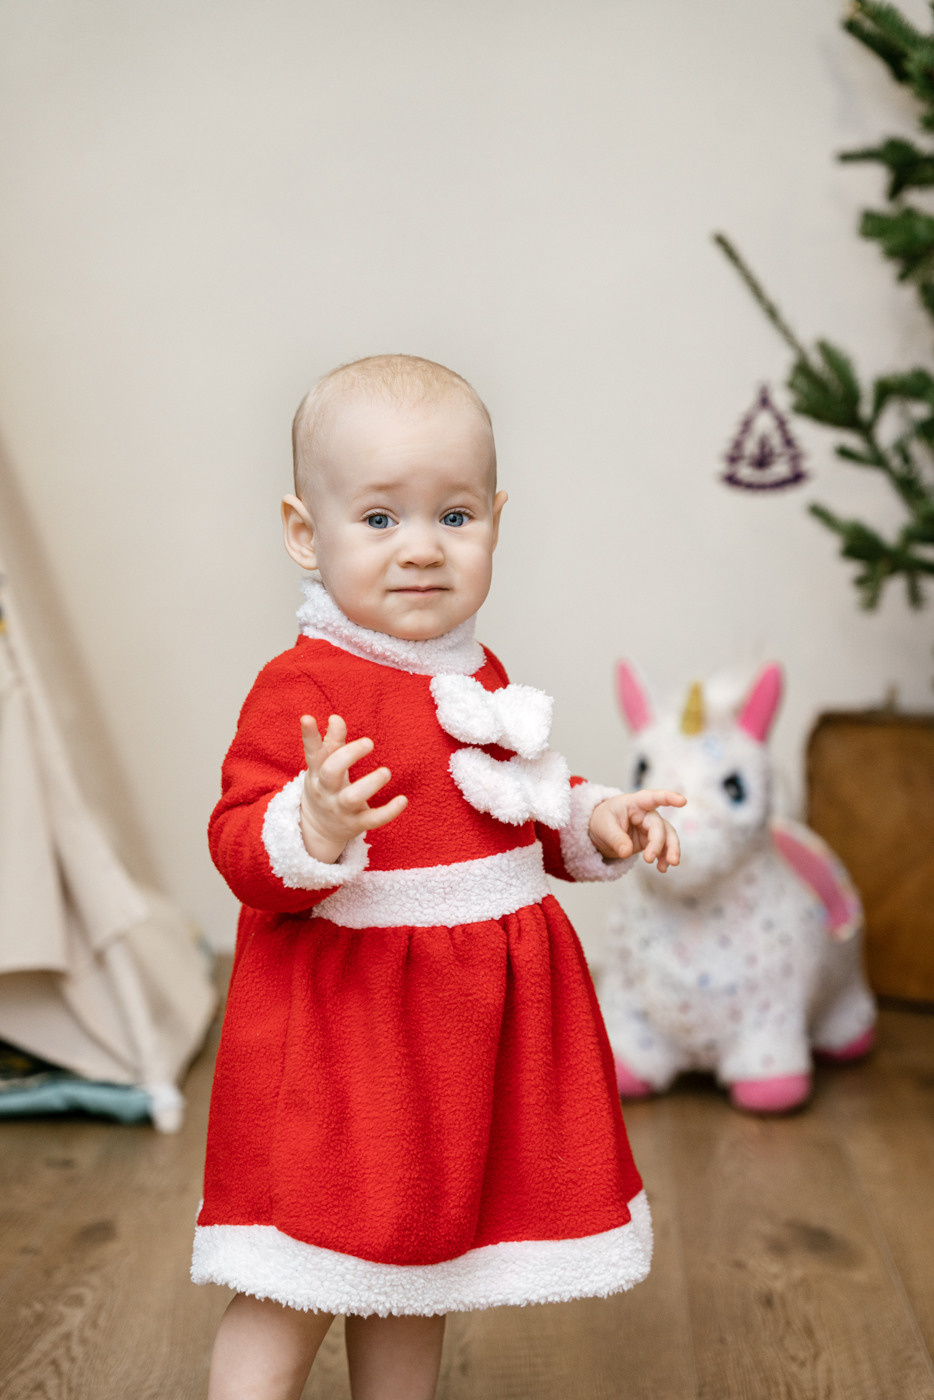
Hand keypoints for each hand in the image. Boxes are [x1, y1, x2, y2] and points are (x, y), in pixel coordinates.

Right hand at [298, 714, 407, 863]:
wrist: (318, 828)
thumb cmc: (325, 786)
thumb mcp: (323, 766)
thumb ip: (332, 742)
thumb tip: (335, 717)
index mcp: (317, 772)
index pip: (312, 752)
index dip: (309, 735)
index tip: (307, 717)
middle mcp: (326, 790)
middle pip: (331, 771)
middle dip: (349, 755)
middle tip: (369, 742)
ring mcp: (341, 808)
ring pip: (352, 797)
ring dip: (370, 783)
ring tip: (386, 772)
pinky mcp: (356, 823)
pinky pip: (373, 819)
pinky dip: (389, 811)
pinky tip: (403, 800)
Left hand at [588, 789, 685, 872]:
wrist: (599, 830)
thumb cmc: (602, 820)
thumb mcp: (604, 826)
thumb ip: (616, 839)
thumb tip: (626, 852)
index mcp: (634, 803)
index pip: (652, 798)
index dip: (668, 798)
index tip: (682, 801)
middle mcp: (646, 814)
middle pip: (659, 826)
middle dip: (658, 843)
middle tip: (650, 859)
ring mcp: (650, 827)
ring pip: (667, 837)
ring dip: (669, 851)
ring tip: (664, 867)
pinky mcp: (651, 840)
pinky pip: (663, 848)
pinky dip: (664, 858)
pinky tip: (662, 868)